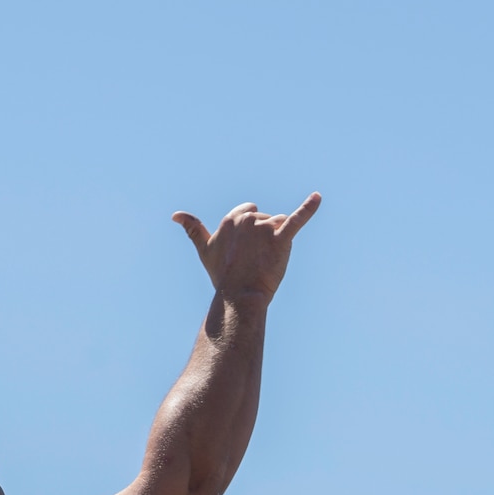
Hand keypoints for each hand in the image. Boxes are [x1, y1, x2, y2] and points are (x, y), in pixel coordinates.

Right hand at [171, 194, 320, 304]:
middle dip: (266, 237)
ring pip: (281, 224)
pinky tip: (318, 198)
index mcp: (232, 218)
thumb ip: (193, 228)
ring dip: (279, 240)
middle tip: (256, 259)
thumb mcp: (204, 249)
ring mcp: (264, 228)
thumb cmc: (222, 275)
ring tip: (267, 260)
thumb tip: (175, 215)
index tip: (246, 248)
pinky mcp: (281, 239)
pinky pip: (297, 220)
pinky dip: (309, 208)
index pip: (251, 211)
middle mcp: (247, 219)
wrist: (238, 296)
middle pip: (268, 220)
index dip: (252, 230)